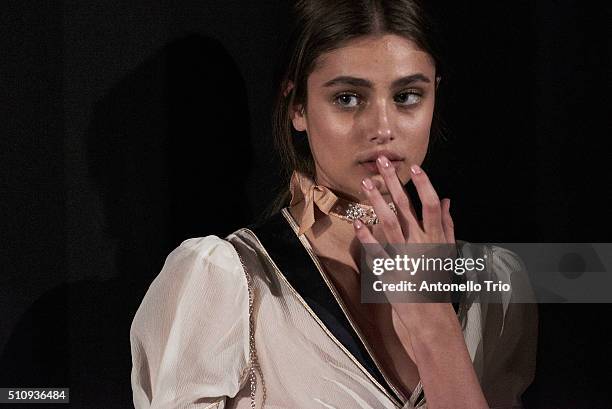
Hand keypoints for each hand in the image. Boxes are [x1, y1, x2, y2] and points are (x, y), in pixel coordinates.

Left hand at [353, 155, 456, 328]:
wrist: (431, 317)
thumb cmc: (437, 282)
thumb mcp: (447, 252)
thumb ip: (447, 226)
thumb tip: (447, 199)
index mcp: (437, 238)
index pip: (432, 205)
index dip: (424, 185)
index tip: (415, 167)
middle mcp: (421, 244)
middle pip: (407, 207)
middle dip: (394, 182)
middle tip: (382, 163)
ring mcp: (405, 257)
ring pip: (390, 222)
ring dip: (377, 201)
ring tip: (366, 183)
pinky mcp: (390, 272)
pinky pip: (376, 251)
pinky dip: (366, 236)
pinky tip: (358, 222)